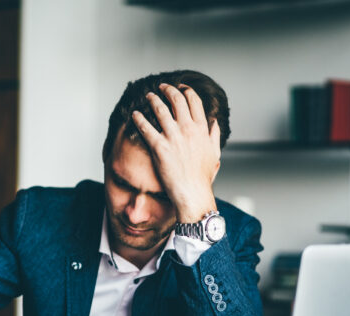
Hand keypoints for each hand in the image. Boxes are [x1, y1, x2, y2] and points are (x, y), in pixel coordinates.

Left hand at [131, 83, 220, 221]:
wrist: (192, 193)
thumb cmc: (202, 177)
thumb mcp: (215, 153)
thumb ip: (214, 135)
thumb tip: (215, 122)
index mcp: (201, 129)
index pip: (194, 101)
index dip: (186, 91)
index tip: (181, 87)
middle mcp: (188, 129)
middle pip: (177, 100)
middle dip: (168, 90)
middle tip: (162, 87)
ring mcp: (173, 137)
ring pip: (160, 109)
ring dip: (152, 99)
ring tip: (148, 96)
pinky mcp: (159, 147)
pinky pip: (146, 128)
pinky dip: (139, 119)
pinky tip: (134, 115)